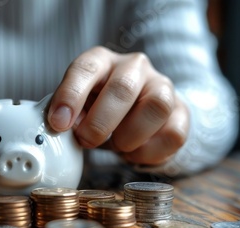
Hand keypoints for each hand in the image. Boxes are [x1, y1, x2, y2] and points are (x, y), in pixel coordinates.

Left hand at [48, 46, 188, 164]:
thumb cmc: (98, 107)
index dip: (70, 96)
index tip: (59, 123)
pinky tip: (133, 152)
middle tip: (86, 141)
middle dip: (100, 123)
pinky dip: (149, 152)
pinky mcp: (181, 113)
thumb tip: (57, 129)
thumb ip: (66, 114)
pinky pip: (173, 134)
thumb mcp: (76, 106)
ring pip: (157, 106)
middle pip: (124, 87)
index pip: (86, 68)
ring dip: (130, 136)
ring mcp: (162, 87)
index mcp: (101, 62)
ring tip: (116, 145)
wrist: (136, 112)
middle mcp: (134, 67)